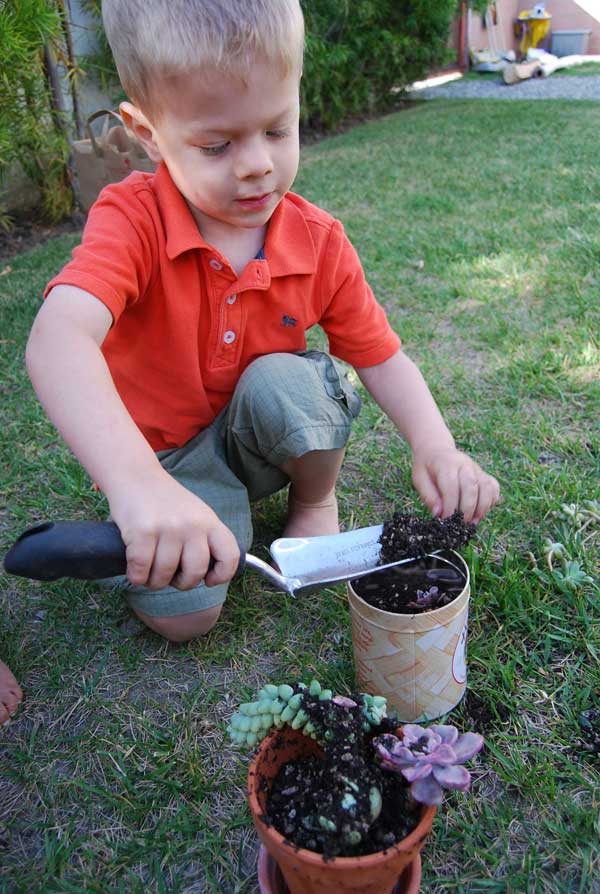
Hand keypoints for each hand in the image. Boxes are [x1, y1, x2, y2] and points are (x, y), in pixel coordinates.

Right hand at [107, 470, 239, 589]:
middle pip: (195, 572)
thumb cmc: (164, 501)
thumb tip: (207, 575)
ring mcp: (168, 528)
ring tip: (149, 573)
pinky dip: (136, 577)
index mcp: (210, 522)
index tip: (208, 580)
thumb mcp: (195, 513)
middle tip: (169, 577)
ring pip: (164, 576)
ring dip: (154, 582)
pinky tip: (135, 570)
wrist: (135, 475)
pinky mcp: (142, 532)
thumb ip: (204, 538)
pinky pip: (141, 571)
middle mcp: (193, 525)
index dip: (222, 575)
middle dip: (181, 583)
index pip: (230, 555)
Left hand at [411, 447, 499, 522]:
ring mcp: (476, 468)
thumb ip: (428, 496)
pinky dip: (492, 500)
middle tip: (461, 524)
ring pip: (486, 487)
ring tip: (473, 522)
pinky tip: (481, 511)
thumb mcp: (419, 480)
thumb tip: (438, 513)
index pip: (451, 486)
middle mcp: (464, 464)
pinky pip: (494, 486)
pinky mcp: (483, 473)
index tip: (446, 520)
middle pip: (471, 487)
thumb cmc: (426, 468)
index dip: (450, 506)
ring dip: (482, 507)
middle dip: (467, 509)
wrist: (436, 450)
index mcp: (445, 464)